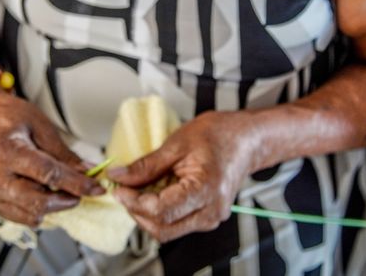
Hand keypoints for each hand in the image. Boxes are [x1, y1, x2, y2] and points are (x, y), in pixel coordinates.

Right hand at [0, 78, 104, 226]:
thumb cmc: (13, 119)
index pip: (48, 174)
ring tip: (62, 189)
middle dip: (66, 199)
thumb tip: (88, 173)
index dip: (76, 183)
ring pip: (32, 214)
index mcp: (6, 151)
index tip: (96, 188)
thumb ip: (64, 154)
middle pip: (38, 201)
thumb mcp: (43, 127)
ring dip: (54, 206)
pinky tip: (45, 193)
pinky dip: (39, 209)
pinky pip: (22, 217)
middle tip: (82, 191)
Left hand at [108, 110, 261, 241]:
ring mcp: (211, 218)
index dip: (133, 201)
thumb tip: (118, 177)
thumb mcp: (177, 143)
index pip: (160, 210)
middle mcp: (211, 212)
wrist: (246, 139)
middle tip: (124, 188)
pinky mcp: (207, 217)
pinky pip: (177, 223)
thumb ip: (146, 165)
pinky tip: (156, 191)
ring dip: (147, 213)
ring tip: (140, 188)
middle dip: (137, 210)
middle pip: (162, 227)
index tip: (118, 187)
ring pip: (167, 230)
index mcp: (205, 190)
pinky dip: (160, 212)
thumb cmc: (219, 135)